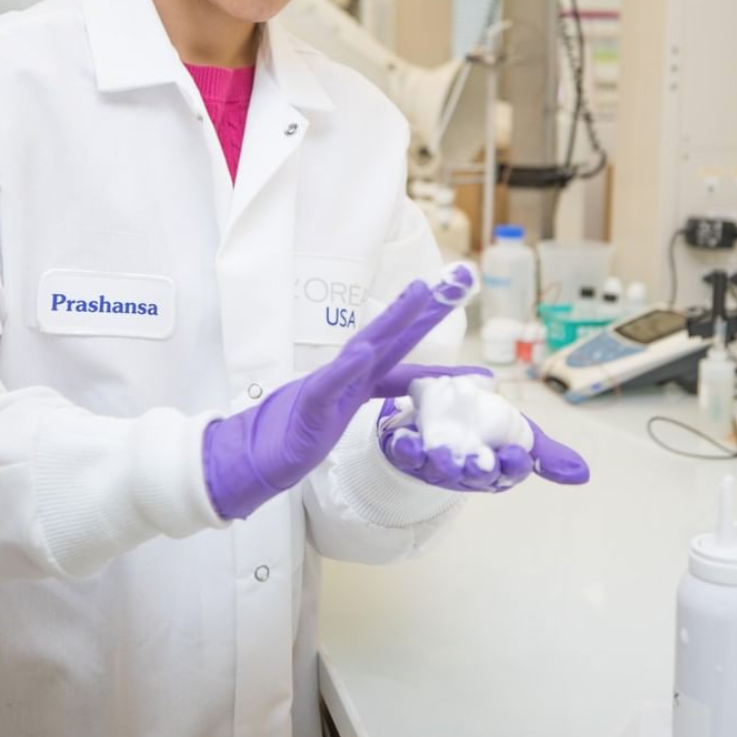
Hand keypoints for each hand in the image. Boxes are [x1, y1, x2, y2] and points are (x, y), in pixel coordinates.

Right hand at [202, 266, 476, 519]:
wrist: (253, 454)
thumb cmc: (293, 437)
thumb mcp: (340, 419)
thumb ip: (361, 402)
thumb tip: (384, 399)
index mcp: (360, 385)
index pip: (408, 371)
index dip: (446, 372)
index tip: (483, 373)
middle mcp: (349, 378)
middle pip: (393, 338)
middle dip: (424, 310)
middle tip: (456, 282)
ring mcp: (329, 387)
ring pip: (365, 347)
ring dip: (392, 319)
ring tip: (418, 294)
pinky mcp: (308, 403)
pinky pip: (328, 384)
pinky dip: (345, 368)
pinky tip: (363, 352)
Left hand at [378, 402, 588, 492]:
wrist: (443, 415)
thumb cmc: (485, 429)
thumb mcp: (519, 434)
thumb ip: (546, 453)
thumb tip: (584, 474)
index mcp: (496, 468)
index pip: (509, 473)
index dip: (514, 466)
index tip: (517, 454)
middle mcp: (466, 472)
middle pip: (475, 476)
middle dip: (478, 470)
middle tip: (481, 461)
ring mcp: (436, 466)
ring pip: (439, 470)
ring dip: (442, 464)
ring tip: (445, 457)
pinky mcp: (408, 454)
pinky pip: (404, 455)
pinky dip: (405, 448)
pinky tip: (407, 440)